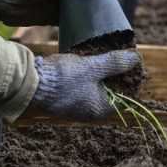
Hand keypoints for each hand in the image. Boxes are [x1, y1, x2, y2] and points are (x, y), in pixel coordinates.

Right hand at [26, 50, 140, 120]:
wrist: (30, 84)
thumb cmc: (63, 79)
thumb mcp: (93, 67)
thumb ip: (115, 63)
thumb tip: (136, 59)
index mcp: (100, 109)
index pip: (126, 97)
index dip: (131, 79)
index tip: (132, 62)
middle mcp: (89, 111)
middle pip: (111, 92)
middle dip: (115, 74)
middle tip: (118, 55)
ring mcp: (75, 106)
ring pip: (95, 88)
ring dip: (100, 73)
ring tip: (102, 54)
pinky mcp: (64, 98)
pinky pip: (81, 87)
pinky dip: (86, 76)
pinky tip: (85, 61)